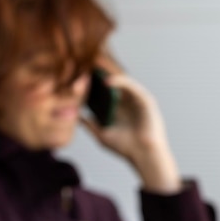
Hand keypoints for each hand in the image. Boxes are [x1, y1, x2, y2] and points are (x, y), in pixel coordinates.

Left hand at [81, 55, 181, 193]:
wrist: (143, 156)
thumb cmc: (125, 147)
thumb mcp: (101, 134)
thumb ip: (89, 124)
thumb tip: (74, 116)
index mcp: (116, 108)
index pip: (102, 91)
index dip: (91, 83)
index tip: (76, 76)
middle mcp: (126, 101)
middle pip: (111, 82)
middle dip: (97, 73)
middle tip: (82, 64)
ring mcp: (136, 99)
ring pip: (120, 81)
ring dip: (106, 74)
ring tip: (92, 69)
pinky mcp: (145, 100)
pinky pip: (131, 86)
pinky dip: (120, 82)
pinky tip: (106, 82)